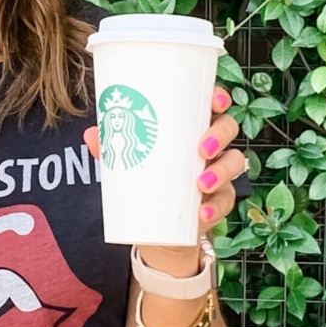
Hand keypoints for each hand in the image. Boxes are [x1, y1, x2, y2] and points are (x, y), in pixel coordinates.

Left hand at [83, 86, 246, 250]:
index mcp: (193, 128)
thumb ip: (112, 147)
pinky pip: (225, 202)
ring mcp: (219, 174)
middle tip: (202, 149)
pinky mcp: (218, 203)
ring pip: (234, 163)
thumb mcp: (128, 162)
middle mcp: (212, 147)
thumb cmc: (146, 181)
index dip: (219, 98)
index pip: (213, 106)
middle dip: (219, 135)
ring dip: (221, 172)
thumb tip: (91, 134)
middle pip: (229, 129)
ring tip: (201, 184)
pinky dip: (215, 209)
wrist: (155, 229)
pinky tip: (202, 214)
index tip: (215, 99)